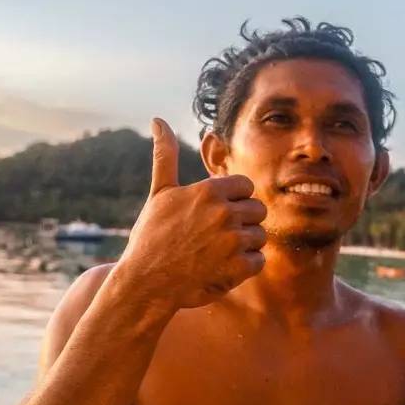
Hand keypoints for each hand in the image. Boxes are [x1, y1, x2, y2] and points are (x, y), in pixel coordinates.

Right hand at [118, 118, 266, 310]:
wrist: (145, 284)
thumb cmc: (151, 237)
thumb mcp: (159, 193)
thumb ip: (165, 155)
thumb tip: (158, 120)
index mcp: (209, 191)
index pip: (246, 186)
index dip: (234, 200)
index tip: (216, 214)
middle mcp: (224, 212)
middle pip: (258, 210)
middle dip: (242, 222)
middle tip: (216, 236)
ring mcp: (233, 241)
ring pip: (260, 236)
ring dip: (244, 246)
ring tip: (216, 253)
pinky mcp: (238, 267)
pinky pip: (259, 261)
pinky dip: (244, 267)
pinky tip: (222, 268)